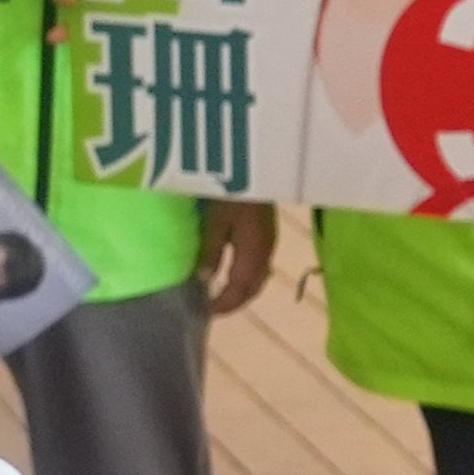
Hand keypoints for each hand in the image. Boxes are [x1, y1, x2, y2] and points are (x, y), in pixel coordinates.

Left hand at [196, 198, 276, 315]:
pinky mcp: (267, 232)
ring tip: (222, 293)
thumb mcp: (216, 220)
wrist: (256, 163)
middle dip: (235, 301)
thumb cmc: (233, 190)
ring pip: (258, 276)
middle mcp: (265, 251)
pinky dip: (246, 275)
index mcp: (253, 252)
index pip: (240, 288)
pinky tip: (234, 271)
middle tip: (214, 308)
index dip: (225, 303)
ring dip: (242, 289)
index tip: (206, 312)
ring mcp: (269, 241)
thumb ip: (211, 252)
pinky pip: (259, 264)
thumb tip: (204, 280)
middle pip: (254, 286)